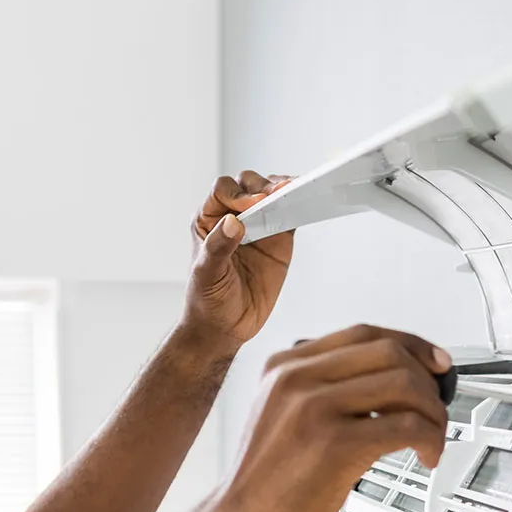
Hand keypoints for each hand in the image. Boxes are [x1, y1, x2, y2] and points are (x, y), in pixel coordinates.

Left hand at [178, 171, 294, 353]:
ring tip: (291, 192)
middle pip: (248, 184)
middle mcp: (233, 216)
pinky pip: (290, 212)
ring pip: (270, 193)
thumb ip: (217, 248)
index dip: (237, 193)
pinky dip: (298, 203)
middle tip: (272, 198)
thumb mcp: (207, 275)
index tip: (251, 206)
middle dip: (261, 186)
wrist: (227, 327)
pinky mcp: (279, 237)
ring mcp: (257, 225)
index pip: (222, 191)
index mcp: (208, 220)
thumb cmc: (208, 301)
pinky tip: (304, 200)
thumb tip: (233, 222)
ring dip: (281, 189)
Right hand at [204, 325, 451, 511]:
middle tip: (437, 408)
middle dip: (427, 380)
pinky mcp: (335, 443)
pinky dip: (430, 439)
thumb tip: (386, 386)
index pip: (362, 334)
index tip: (434, 363)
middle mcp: (296, 379)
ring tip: (432, 438)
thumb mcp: (279, 417)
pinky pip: (406, 426)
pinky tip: (425, 456)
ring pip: (404, 384)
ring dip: (433, 412)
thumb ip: (319, 392)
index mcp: (283, 367)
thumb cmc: (264, 486)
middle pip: (388, 352)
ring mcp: (314, 408)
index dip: (411, 345)